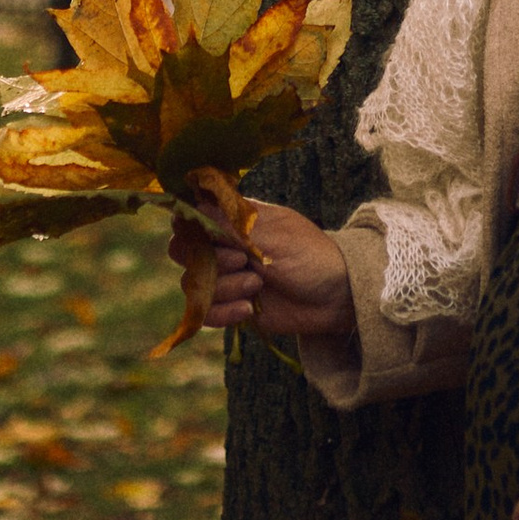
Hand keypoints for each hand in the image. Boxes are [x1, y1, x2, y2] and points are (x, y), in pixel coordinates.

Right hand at [169, 199, 358, 352]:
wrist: (336, 298)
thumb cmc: (310, 256)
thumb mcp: (273, 236)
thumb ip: (232, 226)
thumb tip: (193, 206)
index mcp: (234, 220)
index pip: (191, 216)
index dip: (191, 226)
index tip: (207, 234)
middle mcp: (224, 246)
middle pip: (182, 251)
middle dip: (207, 259)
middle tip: (240, 260)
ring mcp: (226, 277)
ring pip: (194, 284)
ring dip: (223, 287)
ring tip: (256, 286)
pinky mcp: (231, 305)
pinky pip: (206, 313)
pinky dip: (223, 312)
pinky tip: (247, 309)